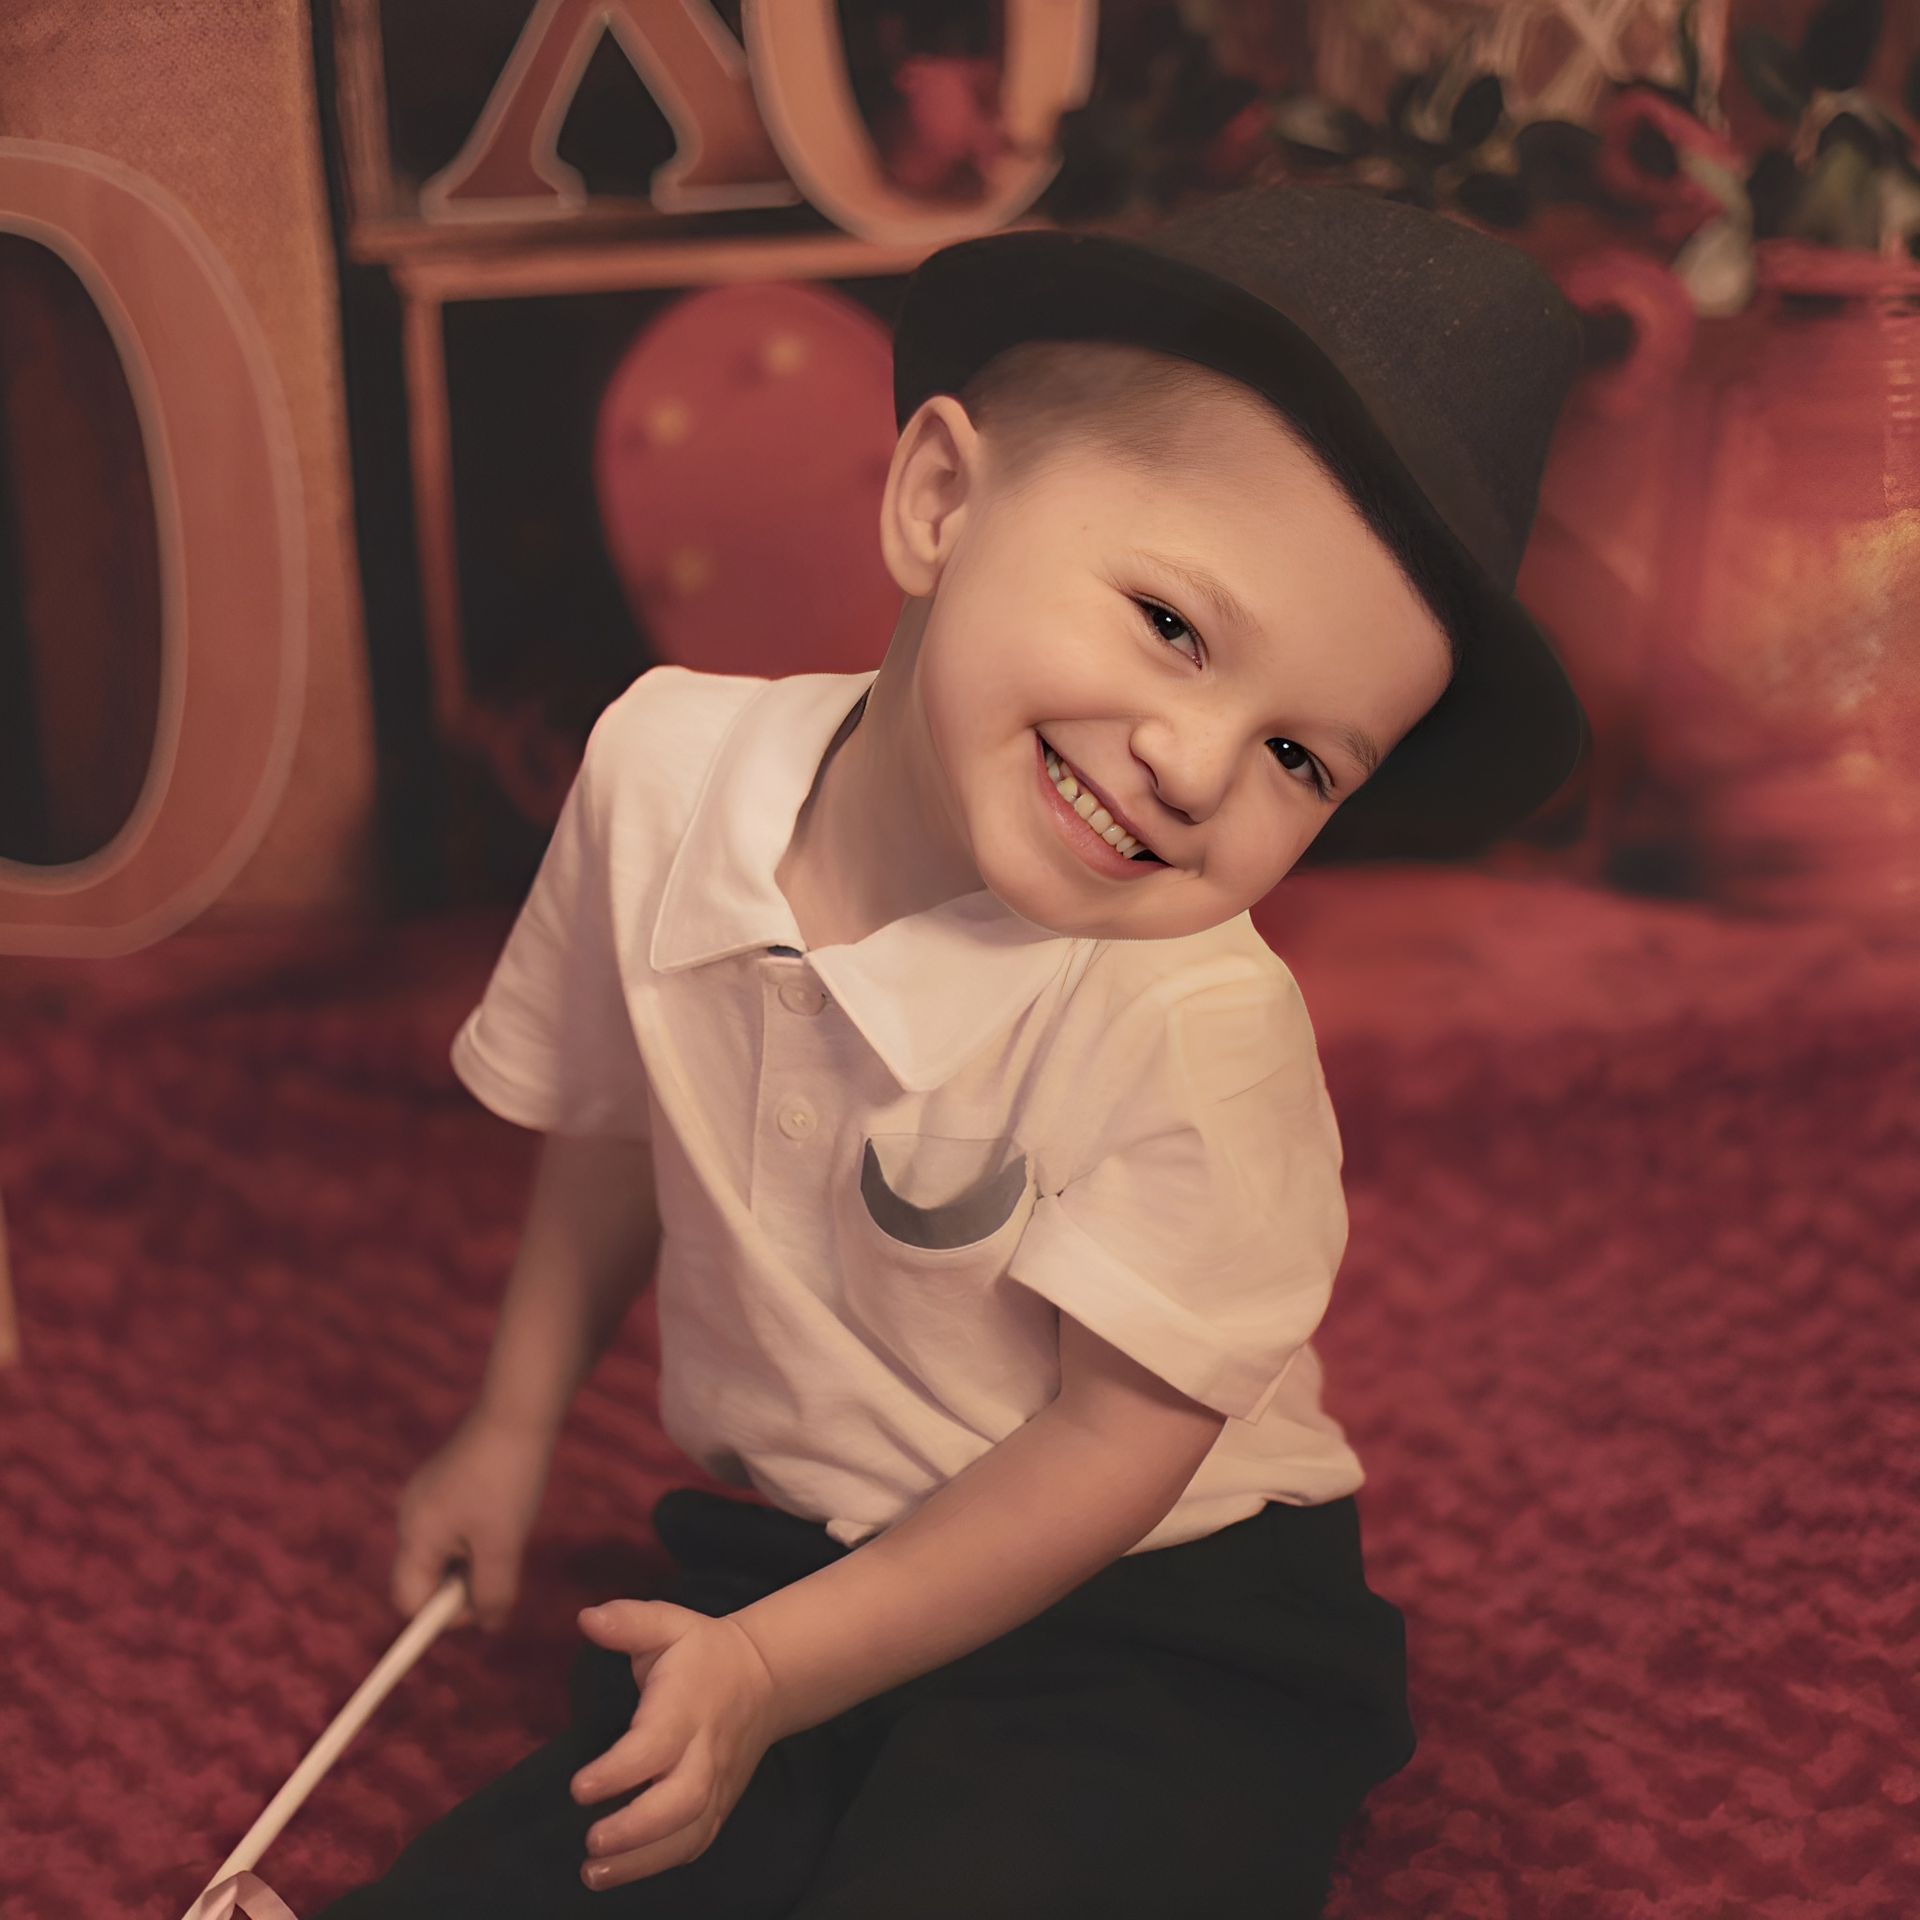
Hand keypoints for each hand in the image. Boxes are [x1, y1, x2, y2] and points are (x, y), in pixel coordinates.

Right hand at [390, 1405, 556, 1631]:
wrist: (518, 1411)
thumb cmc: (508, 1480)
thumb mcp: (504, 1546)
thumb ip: (493, 1594)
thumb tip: (488, 1626)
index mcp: (415, 1534)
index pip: (409, 1600)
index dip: (443, 1615)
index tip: (483, 1600)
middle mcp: (410, 1516)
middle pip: (425, 1578)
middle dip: (462, 1584)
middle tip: (501, 1561)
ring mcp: (425, 1496)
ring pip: (445, 1552)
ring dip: (474, 1558)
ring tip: (505, 1531)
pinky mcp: (444, 1481)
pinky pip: (454, 1527)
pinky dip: (477, 1534)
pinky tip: (504, 1513)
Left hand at [569, 1601, 781, 1891]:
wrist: (765, 1678)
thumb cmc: (703, 1652)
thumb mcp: (669, 1624)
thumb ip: (628, 1621)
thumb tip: (586, 1618)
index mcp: (687, 1706)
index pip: (656, 1745)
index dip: (618, 1772)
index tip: (579, 1788)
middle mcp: (705, 1752)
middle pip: (681, 1801)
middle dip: (636, 1829)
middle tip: (592, 1841)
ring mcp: (717, 1784)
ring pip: (689, 1833)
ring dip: (642, 1861)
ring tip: (594, 1873)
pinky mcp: (720, 1805)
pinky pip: (695, 1844)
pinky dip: (661, 1864)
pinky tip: (623, 1872)